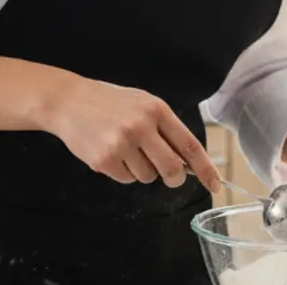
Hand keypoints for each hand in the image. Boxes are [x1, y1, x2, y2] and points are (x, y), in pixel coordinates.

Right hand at [41, 77, 221, 193]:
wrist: (70, 101)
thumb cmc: (112, 103)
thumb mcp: (143, 104)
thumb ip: (165, 129)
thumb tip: (188, 161)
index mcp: (157, 110)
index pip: (189, 145)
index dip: (205, 168)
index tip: (216, 184)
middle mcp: (141, 126)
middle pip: (172, 169)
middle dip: (174, 178)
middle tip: (171, 176)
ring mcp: (121, 144)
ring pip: (148, 176)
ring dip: (142, 170)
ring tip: (126, 148)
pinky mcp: (104, 159)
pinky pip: (126, 180)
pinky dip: (123, 172)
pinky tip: (111, 153)